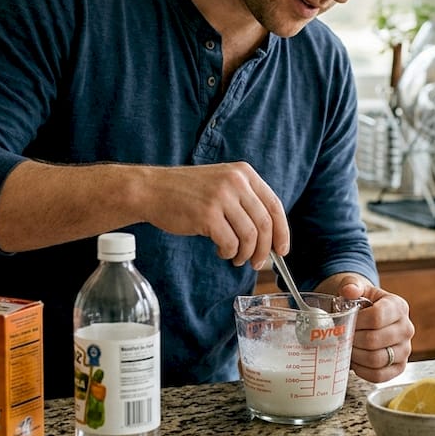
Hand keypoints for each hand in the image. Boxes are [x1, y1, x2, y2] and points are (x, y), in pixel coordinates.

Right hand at [138, 161, 288, 266]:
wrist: (152, 190)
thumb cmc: (186, 192)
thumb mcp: (221, 183)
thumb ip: (245, 200)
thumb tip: (269, 236)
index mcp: (244, 173)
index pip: (274, 205)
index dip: (282, 231)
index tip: (282, 250)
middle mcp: (236, 182)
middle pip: (265, 224)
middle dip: (264, 249)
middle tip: (257, 262)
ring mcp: (221, 197)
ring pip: (250, 236)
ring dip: (245, 254)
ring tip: (235, 258)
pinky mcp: (207, 215)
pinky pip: (230, 243)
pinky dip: (228, 252)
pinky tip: (220, 250)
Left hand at [317, 273, 413, 382]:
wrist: (369, 316)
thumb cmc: (361, 303)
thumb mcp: (356, 287)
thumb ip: (350, 284)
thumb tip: (349, 290)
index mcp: (398, 306)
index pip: (377, 317)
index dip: (356, 322)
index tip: (346, 322)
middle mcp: (406, 328)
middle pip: (374, 340)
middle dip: (352, 340)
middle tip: (342, 337)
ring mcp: (405, 349)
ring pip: (376, 360)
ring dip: (356, 356)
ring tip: (347, 348)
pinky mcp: (400, 367)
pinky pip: (379, 376)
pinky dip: (362, 371)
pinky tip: (355, 361)